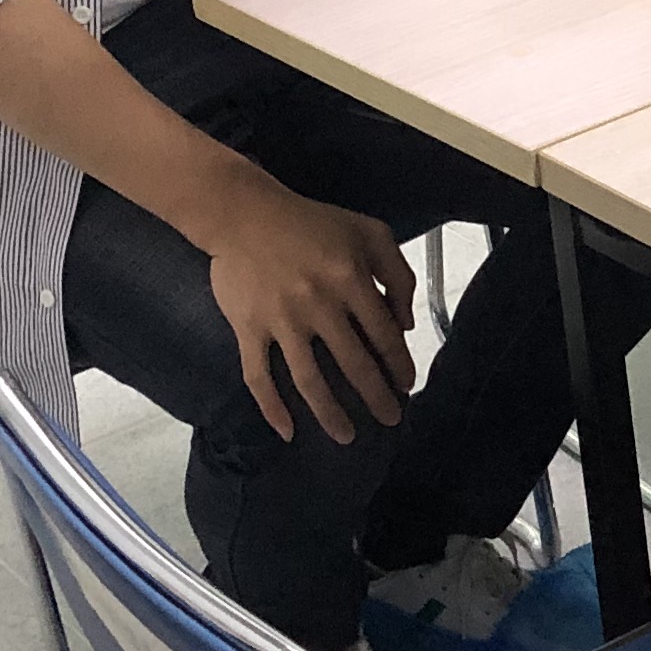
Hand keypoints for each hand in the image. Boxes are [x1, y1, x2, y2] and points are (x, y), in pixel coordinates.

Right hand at [194, 170, 416, 445]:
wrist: (244, 214)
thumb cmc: (311, 222)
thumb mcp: (369, 231)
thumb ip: (397, 273)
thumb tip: (404, 324)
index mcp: (351, 279)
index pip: (384, 335)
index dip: (399, 365)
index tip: (406, 386)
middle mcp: (319, 305)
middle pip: (354, 364)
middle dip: (377, 397)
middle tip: (390, 420)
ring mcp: (281, 321)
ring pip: (310, 380)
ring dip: (331, 414)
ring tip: (347, 437)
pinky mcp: (248, 329)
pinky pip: (259, 377)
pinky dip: (272, 408)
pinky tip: (288, 431)